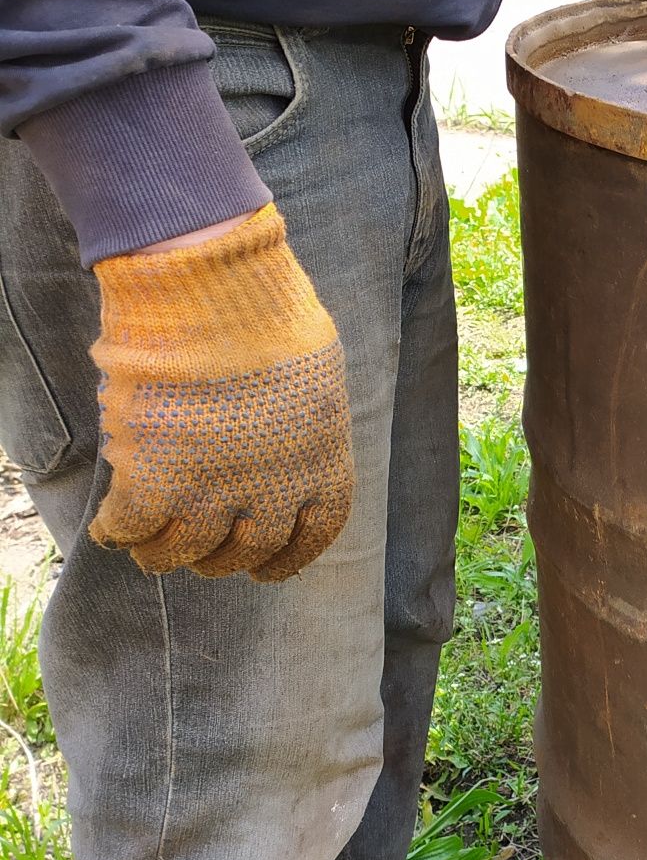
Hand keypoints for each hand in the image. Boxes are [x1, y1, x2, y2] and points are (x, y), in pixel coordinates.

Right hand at [89, 203, 353, 581]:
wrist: (215, 291)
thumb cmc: (267, 313)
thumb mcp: (314, 374)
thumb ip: (300, 421)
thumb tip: (278, 439)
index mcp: (323, 466)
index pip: (311, 538)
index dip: (285, 559)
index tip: (263, 569)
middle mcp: (273, 490)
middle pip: (244, 552)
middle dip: (218, 559)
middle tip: (196, 554)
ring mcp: (214, 490)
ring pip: (184, 551)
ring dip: (164, 555)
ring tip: (150, 551)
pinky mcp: (156, 479)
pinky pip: (133, 527)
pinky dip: (118, 531)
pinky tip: (111, 526)